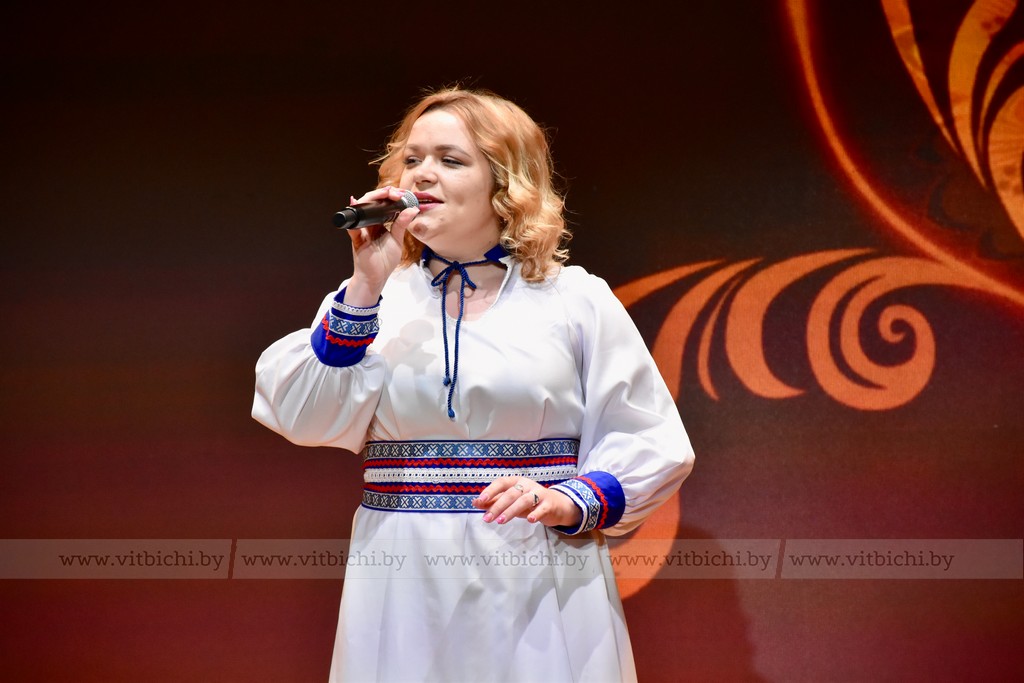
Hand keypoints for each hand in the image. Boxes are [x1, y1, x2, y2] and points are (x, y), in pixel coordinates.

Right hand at [344, 186, 418, 305]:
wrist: (375, 277)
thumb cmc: (385, 260)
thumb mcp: (397, 240)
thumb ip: (402, 224)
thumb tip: (413, 209)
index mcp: (379, 222)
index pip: (382, 204)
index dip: (390, 196)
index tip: (401, 193)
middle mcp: (369, 223)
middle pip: (371, 203)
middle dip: (382, 194)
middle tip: (393, 192)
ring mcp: (361, 230)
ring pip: (361, 210)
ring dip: (370, 200)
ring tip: (382, 194)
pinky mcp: (356, 239)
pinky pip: (353, 228)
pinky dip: (354, 220)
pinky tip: (355, 206)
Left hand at [473, 477, 582, 527]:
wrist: (556, 505)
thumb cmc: (530, 502)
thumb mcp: (512, 501)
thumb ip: (494, 501)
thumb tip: (475, 503)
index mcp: (517, 481)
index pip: (502, 482)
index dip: (491, 490)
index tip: (480, 500)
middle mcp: (527, 485)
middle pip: (511, 493)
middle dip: (498, 506)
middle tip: (487, 518)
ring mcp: (539, 493)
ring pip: (524, 500)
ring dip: (511, 510)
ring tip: (501, 521)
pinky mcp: (549, 504)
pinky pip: (542, 508)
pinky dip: (535, 513)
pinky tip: (529, 520)